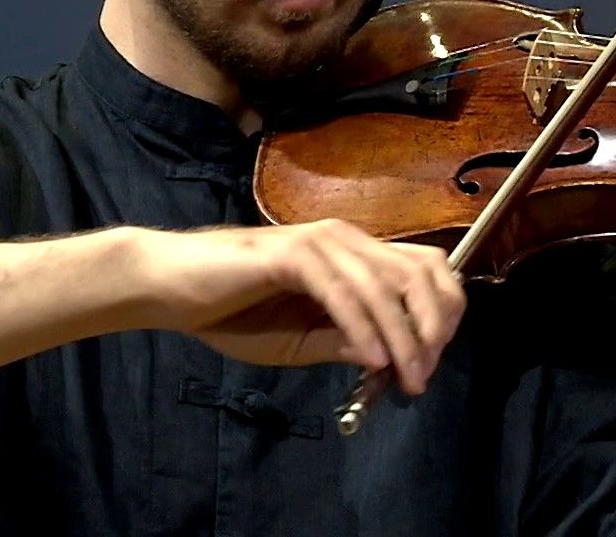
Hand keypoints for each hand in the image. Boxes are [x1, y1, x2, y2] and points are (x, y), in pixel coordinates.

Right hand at [137, 220, 465, 394]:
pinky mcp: (290, 254)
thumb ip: (346, 340)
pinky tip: (371, 360)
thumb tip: (393, 359)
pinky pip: (341, 292)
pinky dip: (363, 327)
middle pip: (418, 271)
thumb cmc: (232, 311)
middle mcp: (344, 238)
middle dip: (432, 326)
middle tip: (425, 373)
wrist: (171, 287)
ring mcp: (318, 242)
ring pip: (383, 285)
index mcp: (353, 253)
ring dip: (402, 336)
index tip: (435, 358)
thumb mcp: (303, 338)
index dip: (443, 311)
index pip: (425, 267)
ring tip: (407, 377)